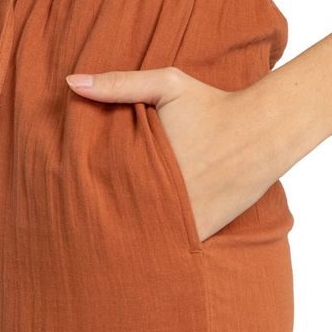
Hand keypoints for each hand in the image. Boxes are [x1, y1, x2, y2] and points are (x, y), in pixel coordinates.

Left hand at [65, 67, 280, 242]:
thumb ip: (118, 84)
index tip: (68, 194)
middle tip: (80, 224)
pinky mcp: (203, 230)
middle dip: (102, 217)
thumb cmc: (212, 104)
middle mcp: (161, 195)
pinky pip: (173, 246)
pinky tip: (144, 249)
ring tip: (105, 244)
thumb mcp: (165, 85)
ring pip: (143, 236)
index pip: (98, 186)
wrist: (263, 130)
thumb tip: (70, 82)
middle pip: (117, 215)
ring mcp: (183, 217)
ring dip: (129, 237)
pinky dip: (159, 247)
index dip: (82, 191)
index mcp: (142, 163)